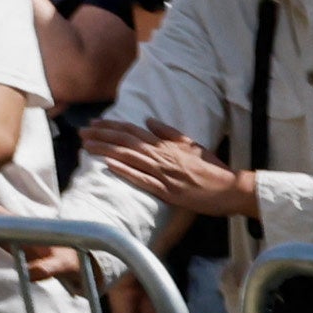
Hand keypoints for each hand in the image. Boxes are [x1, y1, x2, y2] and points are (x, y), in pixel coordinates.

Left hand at [90, 120, 260, 225]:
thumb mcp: (191, 144)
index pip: (133, 131)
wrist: (232, 189)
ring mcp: (165, 174)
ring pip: (129, 157)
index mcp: (167, 145)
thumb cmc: (212, 167)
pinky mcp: (169, 192)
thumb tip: (147, 119)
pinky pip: (142, 179)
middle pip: (126, 142)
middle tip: (81, 132)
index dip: (112, 126)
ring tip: (86, 145)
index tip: (94, 123)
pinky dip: (124, 170)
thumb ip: (168, 132)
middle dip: (101, 136)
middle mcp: (162, 156)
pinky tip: (108, 164)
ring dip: (105, 150)